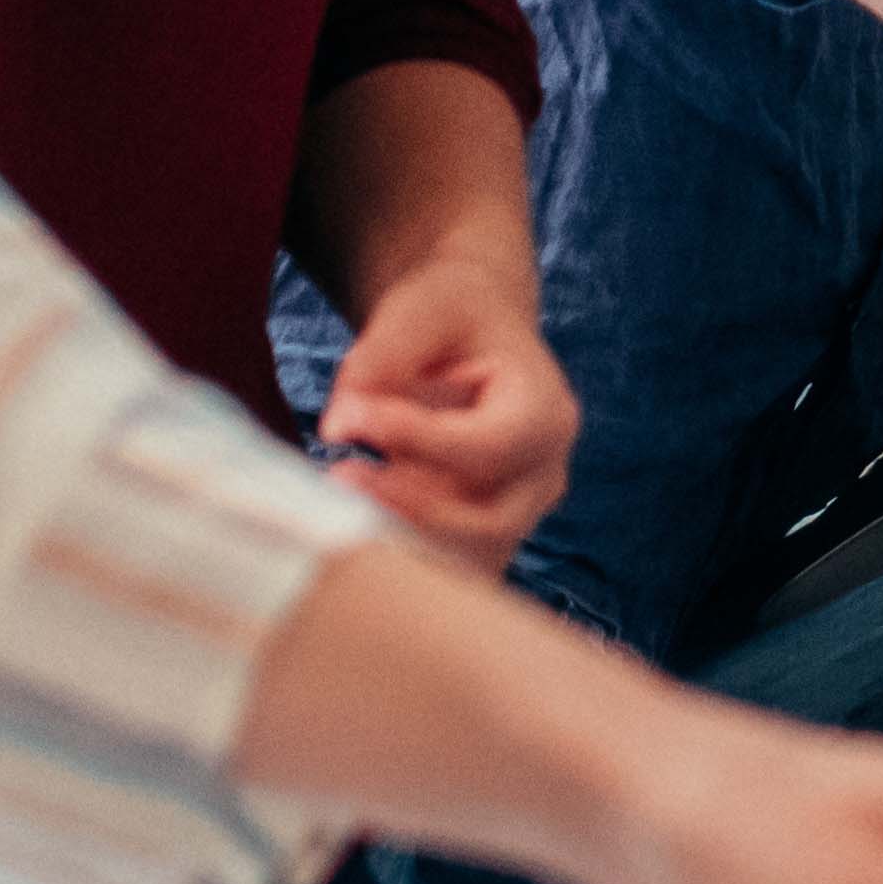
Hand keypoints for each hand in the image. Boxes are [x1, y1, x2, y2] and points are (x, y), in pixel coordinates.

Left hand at [315, 257, 576, 572]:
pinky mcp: (484, 539)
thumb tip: (336, 426)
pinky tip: (353, 525)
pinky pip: (449, 572)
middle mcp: (543, 473)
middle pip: (488, 522)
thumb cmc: (447, 317)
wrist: (468, 334)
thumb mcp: (417, 311)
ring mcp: (518, 514)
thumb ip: (378, 359)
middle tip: (338, 475)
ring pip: (467, 560)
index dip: (416, 439)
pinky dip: (404, 560)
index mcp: (546, 411)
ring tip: (339, 500)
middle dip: (409, 506)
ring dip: (401, 538)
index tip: (349, 417)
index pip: (487, 447)